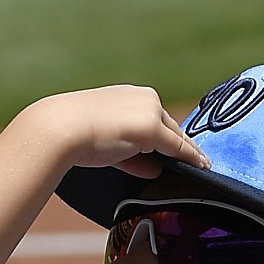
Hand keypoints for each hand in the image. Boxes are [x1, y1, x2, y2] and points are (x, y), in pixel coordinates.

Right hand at [23, 85, 209, 177]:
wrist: (60, 128)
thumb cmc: (73, 133)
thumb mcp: (106, 142)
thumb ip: (131, 153)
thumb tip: (154, 168)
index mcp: (128, 95)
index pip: (153, 119)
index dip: (163, 140)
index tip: (174, 152)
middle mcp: (143, 97)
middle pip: (168, 127)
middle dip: (178, 147)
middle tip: (194, 162)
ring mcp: (149, 112)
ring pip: (174, 136)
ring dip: (186, 152)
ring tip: (200, 165)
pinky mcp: (152, 128)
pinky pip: (179, 147)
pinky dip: (192, 158)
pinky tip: (203, 166)